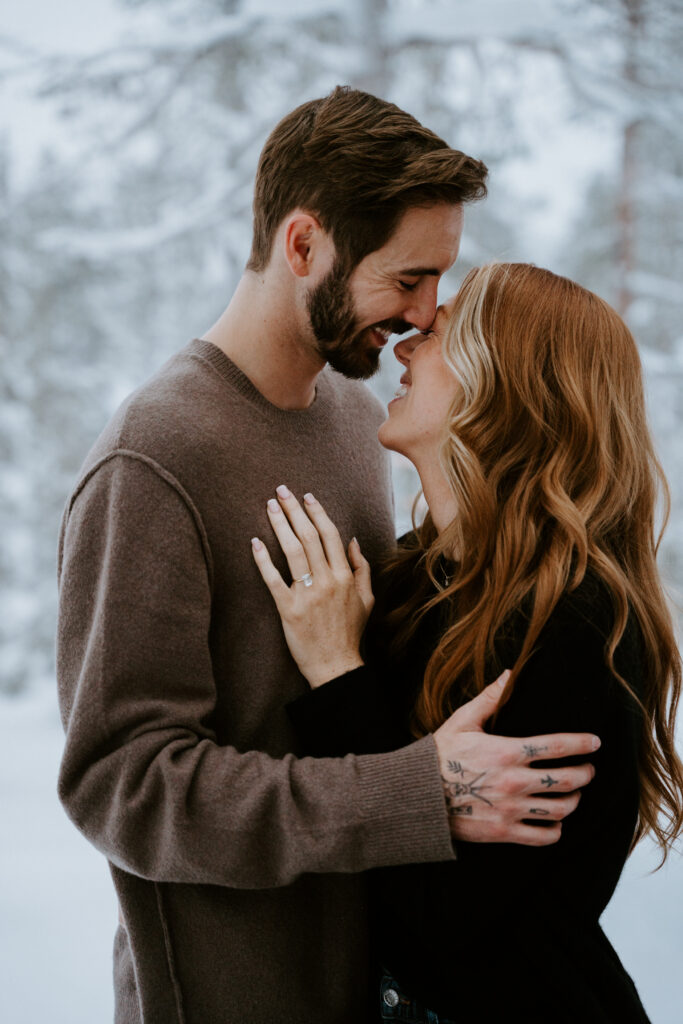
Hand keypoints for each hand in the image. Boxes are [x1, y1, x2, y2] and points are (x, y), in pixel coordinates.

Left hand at [252, 485, 373, 687]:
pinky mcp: (289, 609)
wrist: (336, 666)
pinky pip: (274, 579)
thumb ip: (361, 568)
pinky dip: (263, 560)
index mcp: (345, 577)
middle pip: (309, 537)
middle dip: (295, 510)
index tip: (307, 496)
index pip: (331, 535)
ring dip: (280, 525)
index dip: (318, 513)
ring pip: (292, 551)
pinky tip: (254, 543)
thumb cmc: (350, 633)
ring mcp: (308, 595)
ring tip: (269, 506)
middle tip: (281, 490)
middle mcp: (328, 582)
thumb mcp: (367, 599)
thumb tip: (352, 540)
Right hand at [433, 672, 599, 845]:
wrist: (417, 795)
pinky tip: (556, 823)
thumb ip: (490, 698)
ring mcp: (511, 809)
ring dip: (574, 801)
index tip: (595, 742)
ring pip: (560, 809)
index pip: (557, 746)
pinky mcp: (504, 832)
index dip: (582, 743)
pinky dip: (556, 830)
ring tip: (575, 794)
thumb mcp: (463, 720)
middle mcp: (514, 781)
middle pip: (566, 780)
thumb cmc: (439, 754)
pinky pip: (543, 836)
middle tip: (589, 770)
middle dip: (585, 774)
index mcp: (507, 751)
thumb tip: (511, 673)